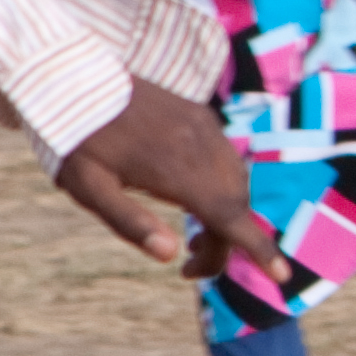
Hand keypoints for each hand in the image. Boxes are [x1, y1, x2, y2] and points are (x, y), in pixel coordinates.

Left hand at [53, 76, 283, 290]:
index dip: (259, 249)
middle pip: (235, 207)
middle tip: (189, 266)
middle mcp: (200, 146)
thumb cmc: (76, 141)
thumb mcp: (89, 188)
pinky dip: (223, 187)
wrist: (74, 80)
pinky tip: (194, 199)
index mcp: (177, 171)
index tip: (282, 275)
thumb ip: (129, 223)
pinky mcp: (199, 114)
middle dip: (225, 243)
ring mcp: (203, 126)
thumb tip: (169, 255)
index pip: (230, 218)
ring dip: (225, 216)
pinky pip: (226, 158)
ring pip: (236, 182)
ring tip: (192, 241)